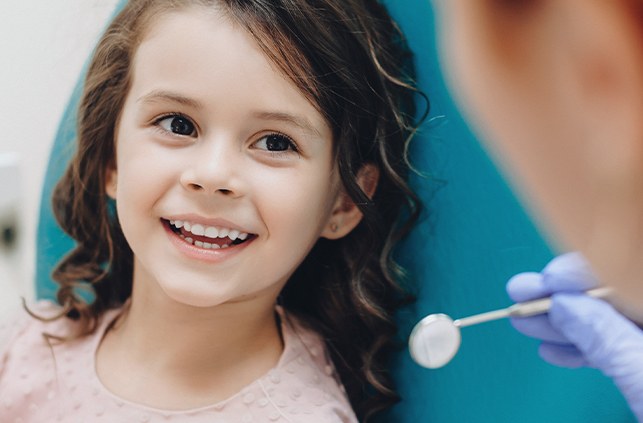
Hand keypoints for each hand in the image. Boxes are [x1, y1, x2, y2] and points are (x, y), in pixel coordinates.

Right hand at [507, 252, 642, 418]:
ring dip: (566, 325)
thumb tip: (565, 304)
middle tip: (520, 294)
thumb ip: (608, 338)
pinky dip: (586, 352)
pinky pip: (621, 351)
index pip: (629, 273)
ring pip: (613, 323)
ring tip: (526, 325)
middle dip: (566, 296)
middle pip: (617, 295)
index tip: (545, 281)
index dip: (587, 270)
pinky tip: (556, 352)